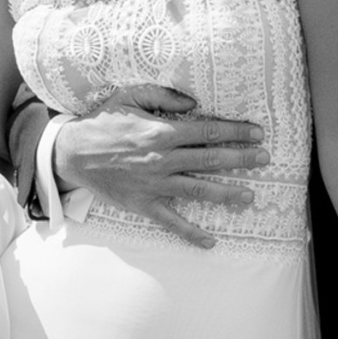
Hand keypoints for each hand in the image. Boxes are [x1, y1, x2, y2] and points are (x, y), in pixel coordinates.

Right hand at [53, 85, 267, 249]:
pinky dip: (191, 233)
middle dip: (242, 159)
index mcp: (161, 131)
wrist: (73, 153)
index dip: (235, 132)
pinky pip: (172, 221)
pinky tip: (211, 242)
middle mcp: (162, 159)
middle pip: (211, 160)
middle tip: (265, 159)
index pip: (208, 132)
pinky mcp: (144, 204)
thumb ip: (164, 96)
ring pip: (199, 190)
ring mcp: (154, 184)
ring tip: (250, 196)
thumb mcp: (131, 96)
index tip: (256, 133)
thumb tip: (194, 104)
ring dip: (227, 193)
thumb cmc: (103, 121)